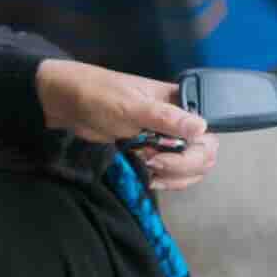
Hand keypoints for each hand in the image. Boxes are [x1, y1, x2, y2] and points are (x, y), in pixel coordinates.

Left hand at [34, 59, 217, 187]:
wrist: (68, 104)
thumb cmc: (98, 95)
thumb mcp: (131, 106)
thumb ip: (166, 118)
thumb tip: (202, 127)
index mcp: (180, 103)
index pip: (208, 134)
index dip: (193, 152)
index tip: (162, 155)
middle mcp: (179, 122)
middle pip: (204, 155)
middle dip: (182, 167)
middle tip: (153, 163)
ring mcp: (167, 140)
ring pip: (191, 169)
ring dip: (174, 177)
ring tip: (149, 170)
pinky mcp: (154, 153)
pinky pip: (173, 174)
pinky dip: (166, 180)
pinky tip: (150, 178)